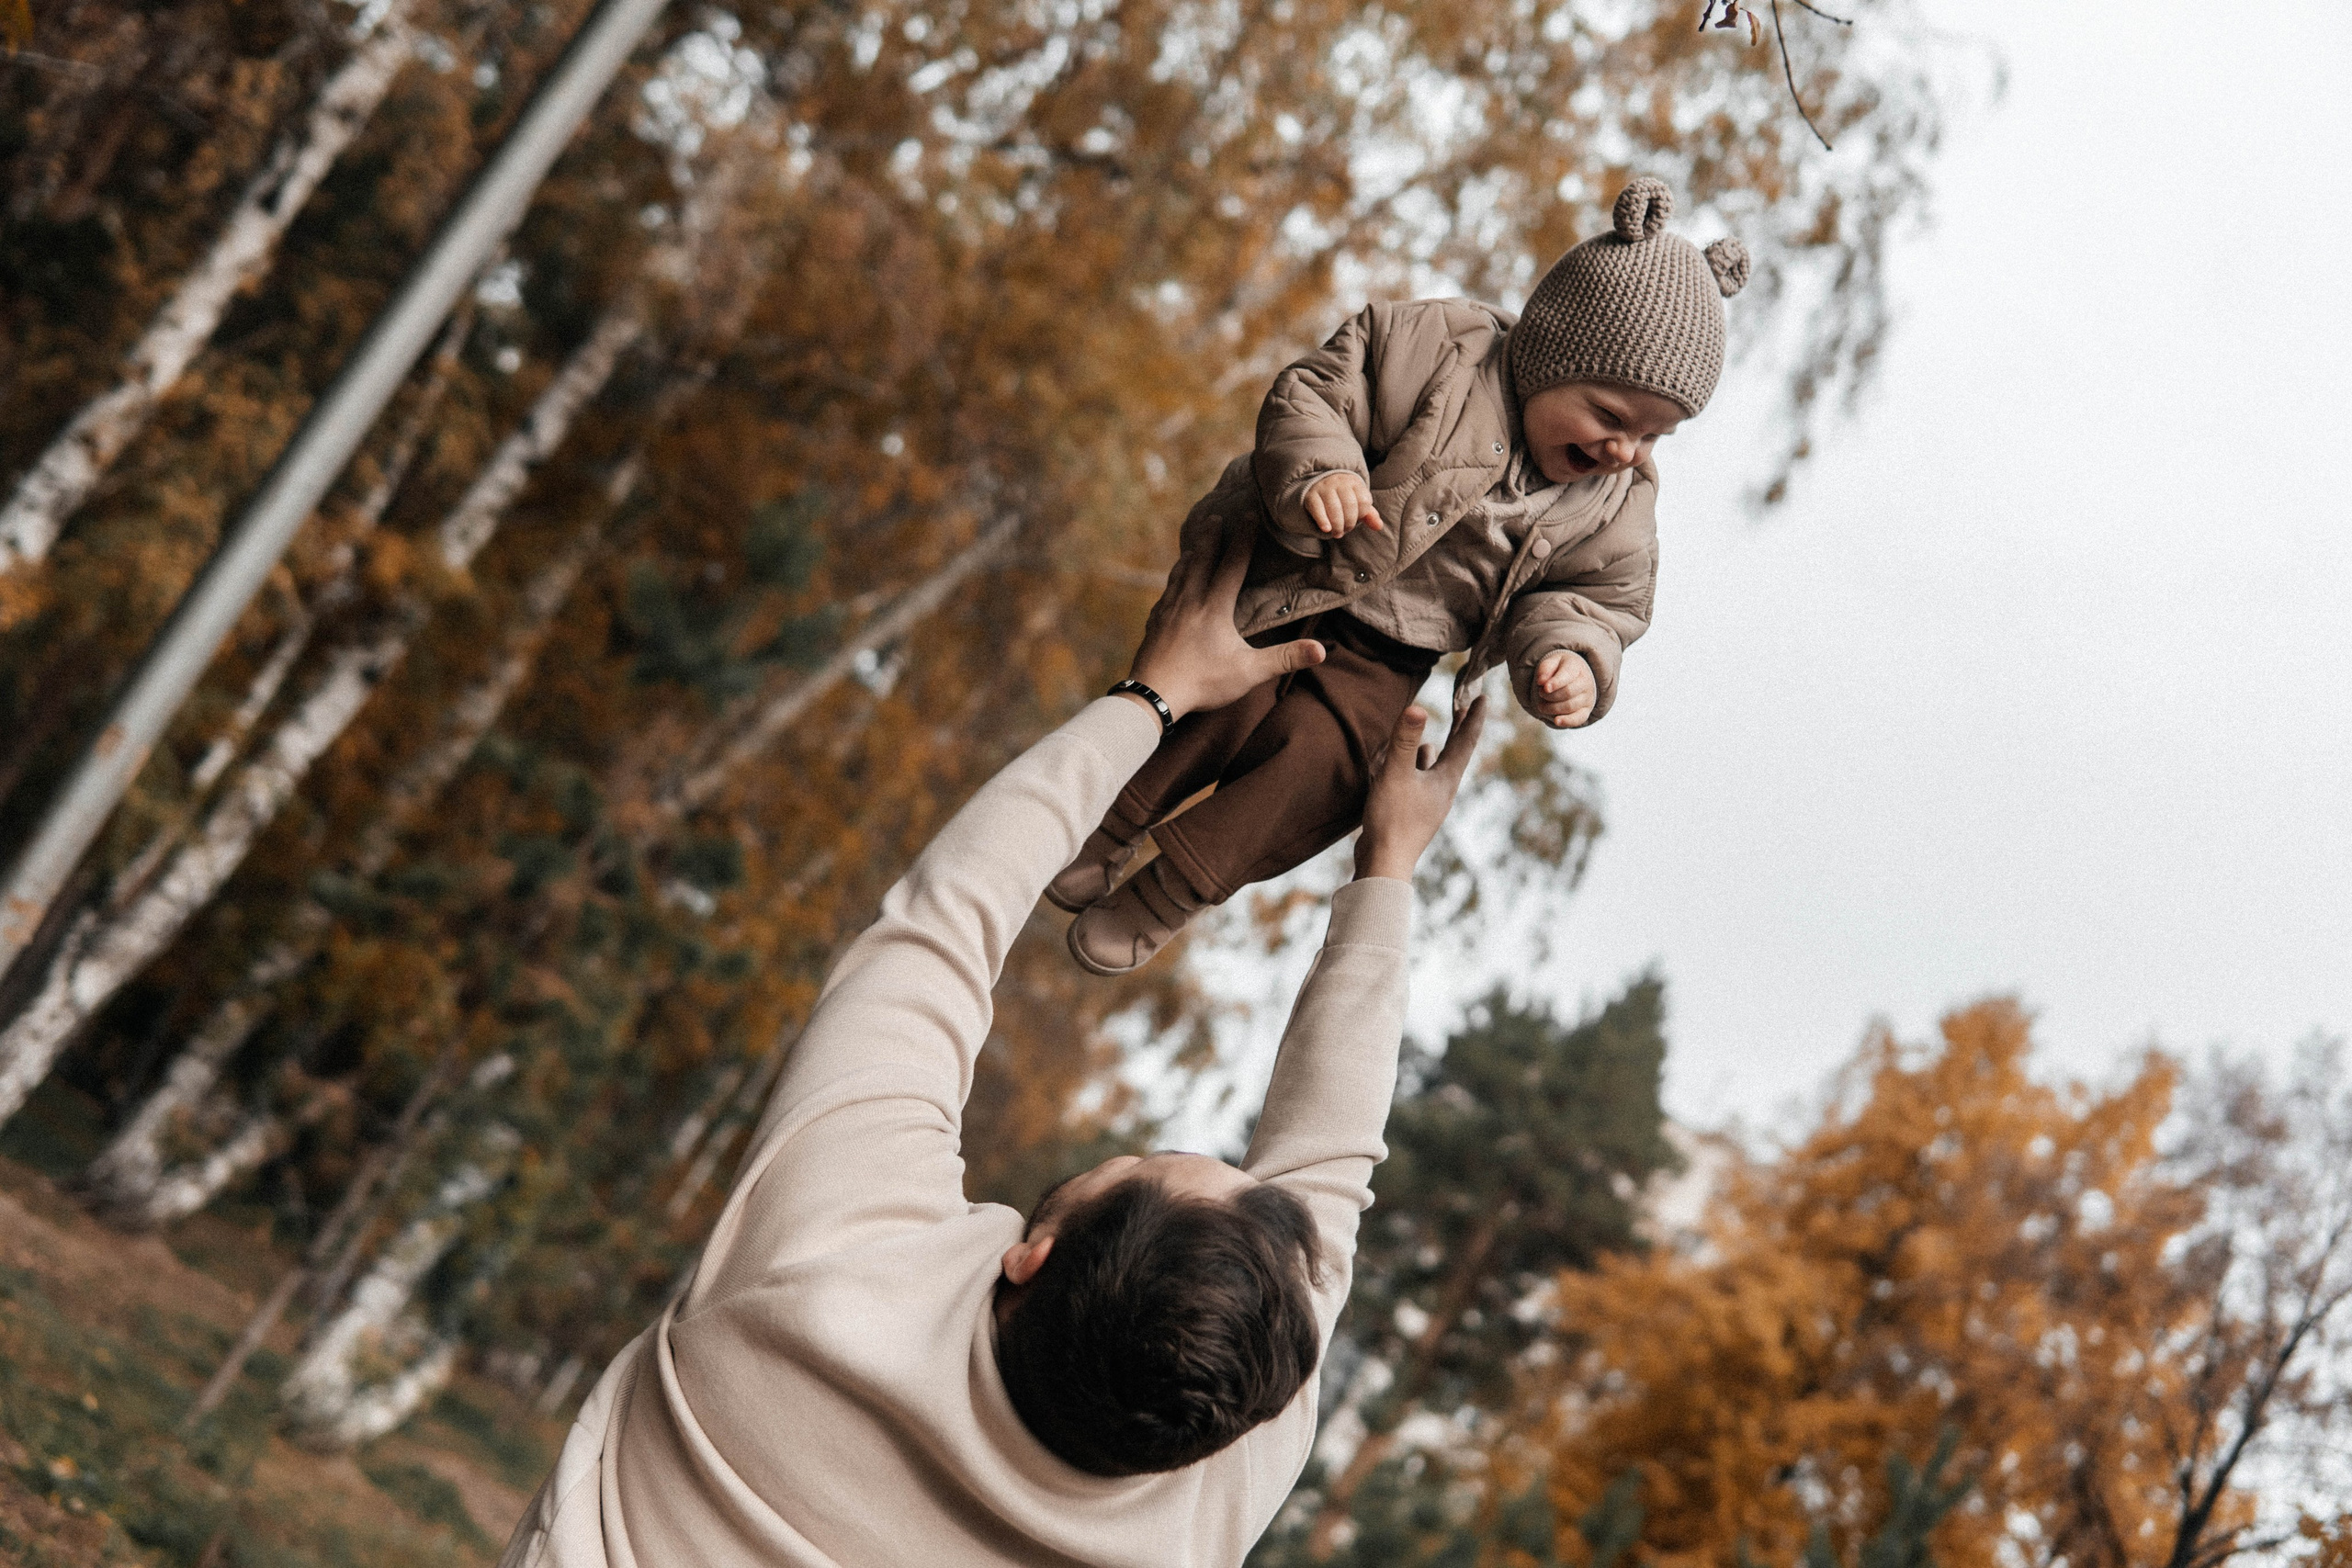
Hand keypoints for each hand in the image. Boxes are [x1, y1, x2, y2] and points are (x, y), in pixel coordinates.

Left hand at [1127, 529, 1324, 720]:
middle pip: (1202, 560)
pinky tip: (1172, 586)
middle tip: (1214, 517)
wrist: (1153, 694)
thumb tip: (1321, 650)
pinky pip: (1165, 594)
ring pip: (1180, 574)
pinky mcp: (1154, 624)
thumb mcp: (1249, 672)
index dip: (1244, 538)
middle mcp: (1190, 601)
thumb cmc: (1203, 682)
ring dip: (1189, 556)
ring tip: (1193, 546)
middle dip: (1211, 537)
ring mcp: (1168, 611)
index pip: (1233, 564)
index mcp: (1215, 607)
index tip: (1249, 514)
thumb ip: (1285, 658)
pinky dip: (1172, 582)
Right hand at [1302, 472, 1381, 538]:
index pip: (1363, 501)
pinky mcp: (1311, 495)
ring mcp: (1324, 487)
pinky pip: (1318, 509)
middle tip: (1345, 530)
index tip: (1356, 519)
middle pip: (1349, 505)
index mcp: (1354, 482)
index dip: (1361, 515)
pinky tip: (1327, 529)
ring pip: (1334, 508)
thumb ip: (1369, 515)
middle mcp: (1339, 481)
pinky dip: (1323, 520)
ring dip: (1337, 525)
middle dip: (1349, 522)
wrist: (1319, 488)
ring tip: (1337, 533)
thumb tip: (1379, 526)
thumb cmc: (1342, 499)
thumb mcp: (1357, 504)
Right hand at [1355, 697, 1485, 880]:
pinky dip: (1419, 768)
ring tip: (1443, 736)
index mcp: (1445, 780)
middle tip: (1467, 708)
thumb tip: (1417, 707)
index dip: (1473, 718)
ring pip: (1438, 769)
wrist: (1385, 863)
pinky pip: (1421, 782)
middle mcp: (1442, 791)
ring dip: (1440, 750)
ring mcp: (1429, 803)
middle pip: (1455, 754)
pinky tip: (1413, 767)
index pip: (1464, 742)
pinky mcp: (1413, 813)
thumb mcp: (1396, 774)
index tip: (1483, 698)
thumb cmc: (1392, 819)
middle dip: (1460, 730)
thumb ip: (1405, 740)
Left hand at [1531, 650, 1595, 728]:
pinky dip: (1567, 721)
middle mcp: (1585, 682)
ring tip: (1542, 705)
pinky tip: (1556, 721)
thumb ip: (1545, 668)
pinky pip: (1579, 719)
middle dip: (1550, 696)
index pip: (1567, 675)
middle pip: (1568, 692)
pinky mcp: (1586, 711)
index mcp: (1576, 667)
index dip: (1556, 683)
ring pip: (1570, 706)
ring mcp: (1587, 697)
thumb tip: (1541, 681)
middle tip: (1541, 693)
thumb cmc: (1559, 669)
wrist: (1575, 676)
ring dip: (1552, 708)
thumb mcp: (1551, 662)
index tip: (1545, 688)